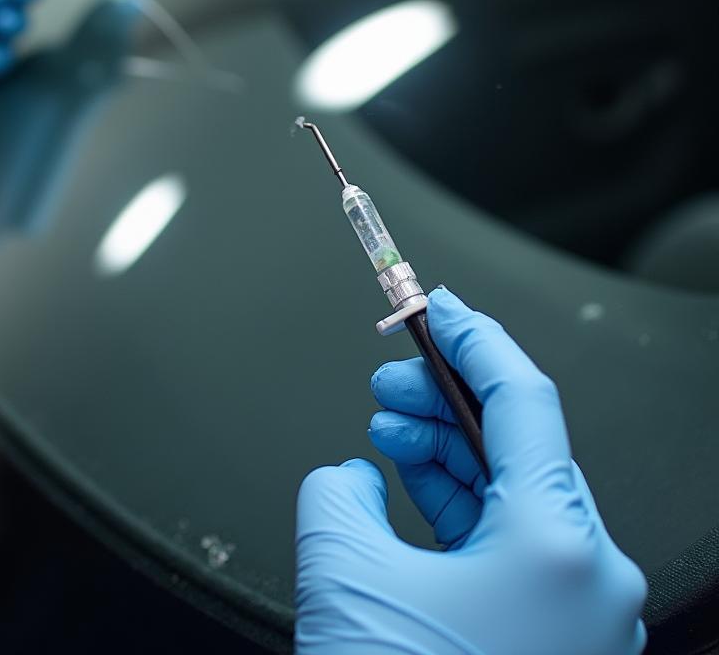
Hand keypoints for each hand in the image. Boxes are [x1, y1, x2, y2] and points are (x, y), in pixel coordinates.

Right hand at [295, 287, 646, 654]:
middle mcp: (587, 574)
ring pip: (508, 496)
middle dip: (443, 399)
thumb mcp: (346, 571)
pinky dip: (453, 508)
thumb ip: (339, 491)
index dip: (472, 338)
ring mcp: (575, 614)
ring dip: (442, 452)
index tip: (434, 304)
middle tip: (385, 371)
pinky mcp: (551, 643)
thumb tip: (356, 476)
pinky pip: (504, 547)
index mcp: (559, 543)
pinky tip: (405, 489)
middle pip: (514, 445)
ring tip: (384, 429)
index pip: (523, 398)